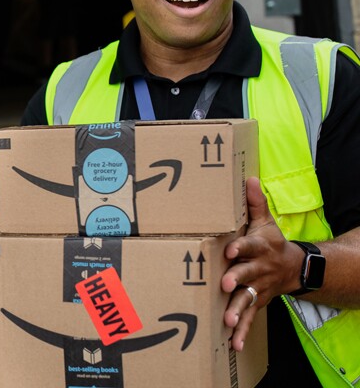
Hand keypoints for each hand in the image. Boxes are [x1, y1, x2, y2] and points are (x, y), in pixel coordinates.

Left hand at [220, 177, 300, 350]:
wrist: (293, 268)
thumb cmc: (271, 242)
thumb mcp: (265, 222)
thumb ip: (254, 203)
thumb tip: (248, 177)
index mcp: (259, 248)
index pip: (250, 246)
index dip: (241, 248)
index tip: (229, 250)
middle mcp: (259, 269)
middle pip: (248, 274)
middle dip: (238, 279)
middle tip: (226, 284)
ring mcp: (258, 288)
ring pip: (247, 299)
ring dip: (238, 309)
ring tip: (227, 320)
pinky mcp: (256, 303)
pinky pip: (249, 318)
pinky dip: (242, 332)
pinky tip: (233, 342)